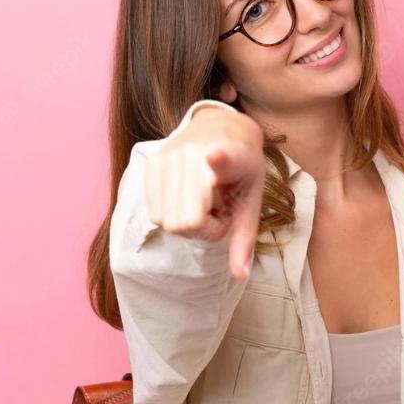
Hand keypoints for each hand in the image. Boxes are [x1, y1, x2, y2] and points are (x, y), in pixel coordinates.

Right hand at [146, 105, 265, 280]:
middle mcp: (195, 152)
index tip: (214, 154)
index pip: (221, 159)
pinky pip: (154, 213)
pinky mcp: (151, 161)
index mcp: (232, 157)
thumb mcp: (251, 202)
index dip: (218, 160)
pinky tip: (186, 196)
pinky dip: (169, 214)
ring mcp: (169, 155)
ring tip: (202, 201)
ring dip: (186, 222)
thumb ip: (245, 240)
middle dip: (203, 229)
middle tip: (217, 211)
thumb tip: (241, 276)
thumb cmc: (241, 171)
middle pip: (185, 223)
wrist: (223, 128)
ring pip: (166, 221)